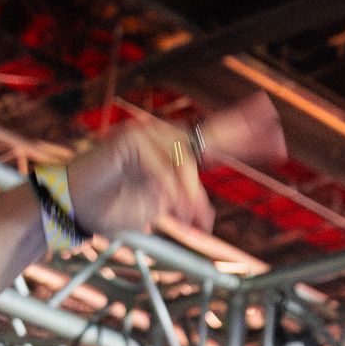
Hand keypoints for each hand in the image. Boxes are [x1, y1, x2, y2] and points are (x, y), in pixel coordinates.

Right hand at [68, 96, 283, 240]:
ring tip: (192, 223)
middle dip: (243, 132)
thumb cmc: (106, 207)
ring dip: (190, 196)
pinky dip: (169, 191)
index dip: (244, 135)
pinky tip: (172, 209)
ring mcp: (144, 135)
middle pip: (209, 134)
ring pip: (185, 161)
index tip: (275, 136)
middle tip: (272, 121)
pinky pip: (162, 168)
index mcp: (169, 153)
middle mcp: (160, 138)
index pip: (213, 140)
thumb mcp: (153, 208)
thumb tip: (204, 210)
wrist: (69, 208)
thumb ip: (181, 201)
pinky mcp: (128, 141)